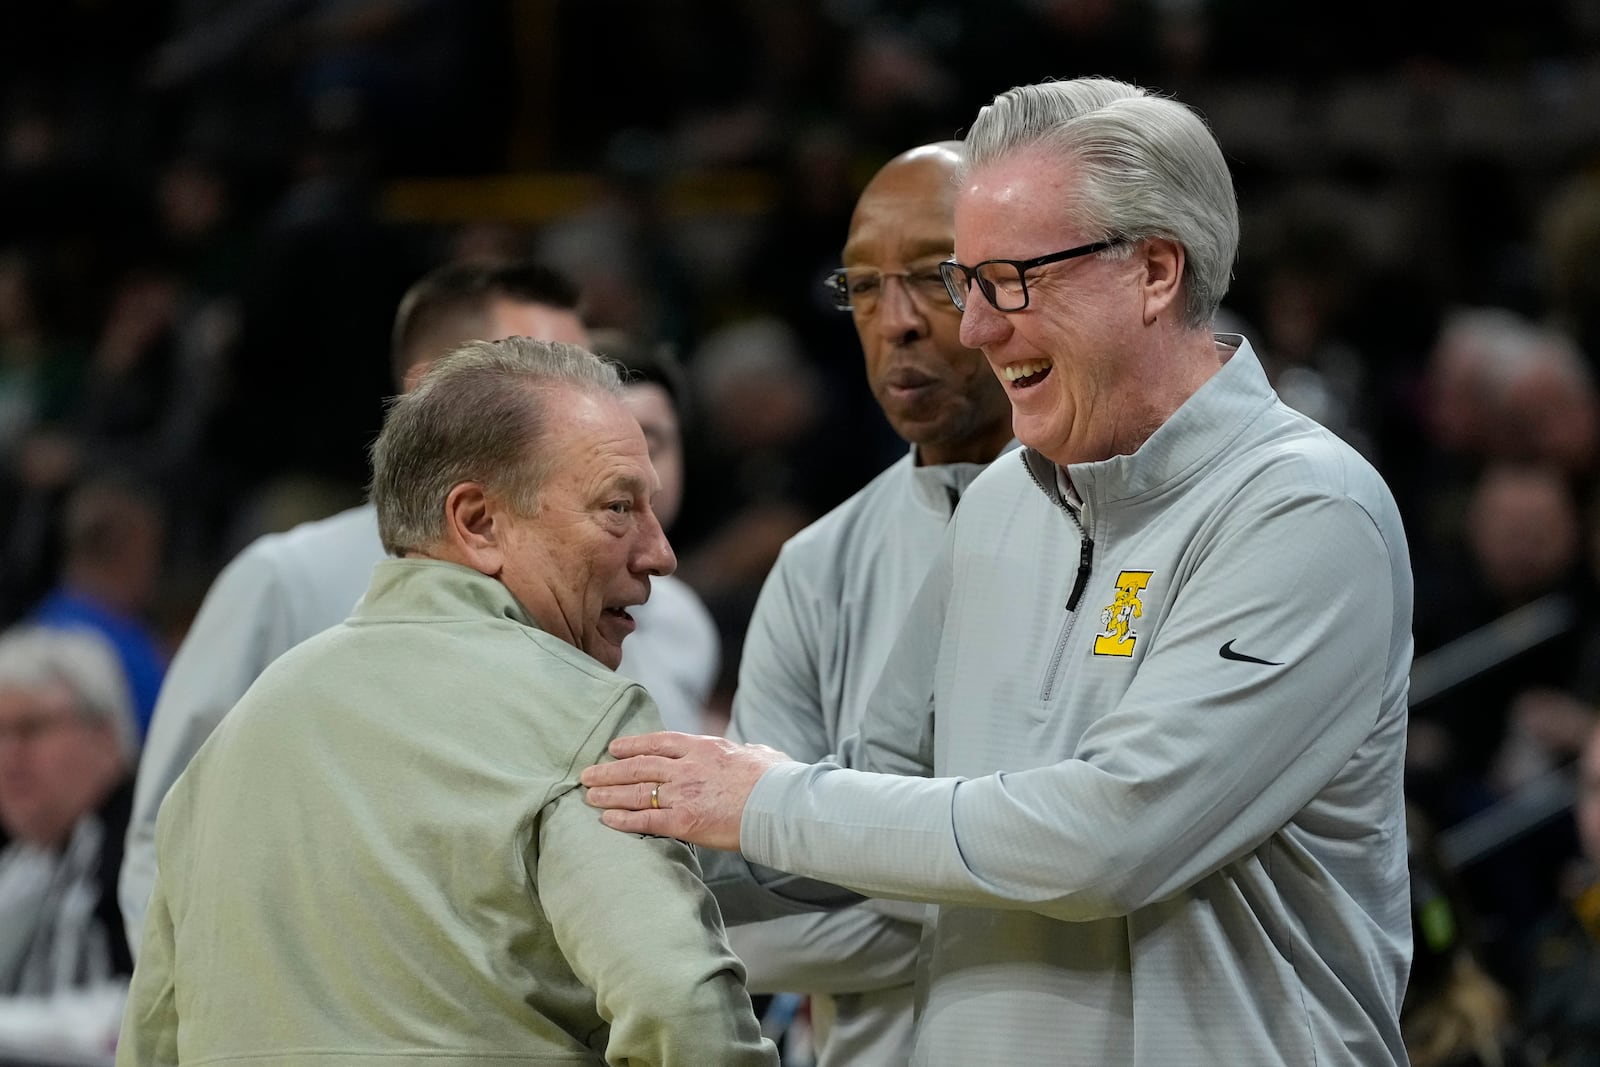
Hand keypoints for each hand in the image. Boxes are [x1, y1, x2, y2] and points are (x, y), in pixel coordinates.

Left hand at [579, 731, 793, 849]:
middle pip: (639, 767)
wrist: (779, 804)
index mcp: (703, 748)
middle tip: (588, 774)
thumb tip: (753, 750)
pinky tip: (607, 819)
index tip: (614, 748)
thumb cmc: (777, 780)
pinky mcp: (684, 822)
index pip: (658, 743)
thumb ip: (748, 751)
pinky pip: (646, 821)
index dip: (632, 745)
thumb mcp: (760, 754)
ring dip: (609, 794)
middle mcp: (687, 768)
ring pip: (636, 792)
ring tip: (589, 796)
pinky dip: (623, 819)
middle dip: (610, 770)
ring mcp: (683, 794)